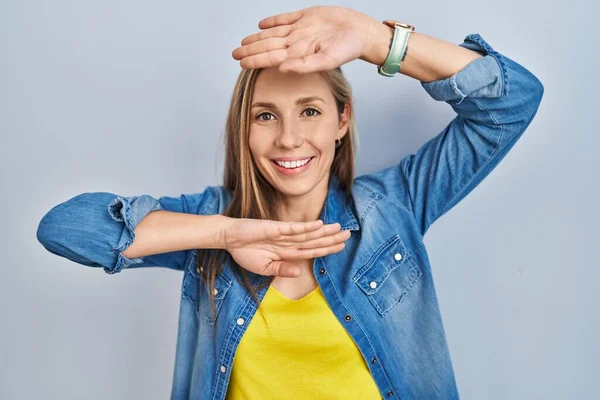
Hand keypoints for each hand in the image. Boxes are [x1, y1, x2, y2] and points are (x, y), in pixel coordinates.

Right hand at [223, 218, 350, 277]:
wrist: (229, 238)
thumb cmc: (245, 252)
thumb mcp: (264, 268)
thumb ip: (281, 270)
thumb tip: (298, 273)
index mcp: (286, 252)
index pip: (311, 251)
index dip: (326, 249)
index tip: (341, 247)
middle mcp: (288, 241)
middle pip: (314, 241)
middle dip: (331, 239)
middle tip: (349, 234)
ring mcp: (282, 234)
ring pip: (307, 233)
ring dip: (324, 231)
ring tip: (340, 229)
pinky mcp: (274, 228)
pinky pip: (292, 228)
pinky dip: (306, 227)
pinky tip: (319, 225)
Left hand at [231, 6, 377, 73]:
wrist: (362, 32)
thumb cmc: (348, 49)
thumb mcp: (326, 61)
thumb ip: (304, 66)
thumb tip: (281, 69)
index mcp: (299, 54)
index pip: (271, 57)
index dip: (255, 60)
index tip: (241, 63)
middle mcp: (297, 42)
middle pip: (268, 46)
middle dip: (251, 50)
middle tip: (234, 54)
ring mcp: (301, 29)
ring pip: (273, 33)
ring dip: (257, 38)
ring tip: (243, 42)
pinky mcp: (307, 16)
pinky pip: (286, 19)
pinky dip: (273, 21)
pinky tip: (261, 25)